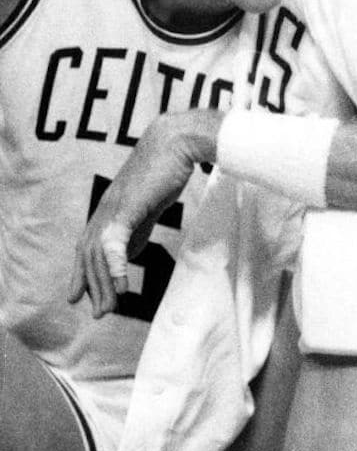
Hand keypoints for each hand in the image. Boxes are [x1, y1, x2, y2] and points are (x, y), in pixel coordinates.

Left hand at [68, 112, 209, 316]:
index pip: (89, 245)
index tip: (83, 295)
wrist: (179, 139)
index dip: (85, 271)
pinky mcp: (126, 209)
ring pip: (98, 254)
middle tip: (98, 311)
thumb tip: (135, 245)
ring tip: (108, 306)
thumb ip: (141, 222)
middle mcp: (106, 209)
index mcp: (112, 207)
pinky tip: (121, 285)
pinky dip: (116, 267)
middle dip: (92, 285)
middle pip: (88, 254)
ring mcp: (113, 209)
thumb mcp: (153, 199)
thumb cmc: (171, 163)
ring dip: (102, 283)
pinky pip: (114, 245)